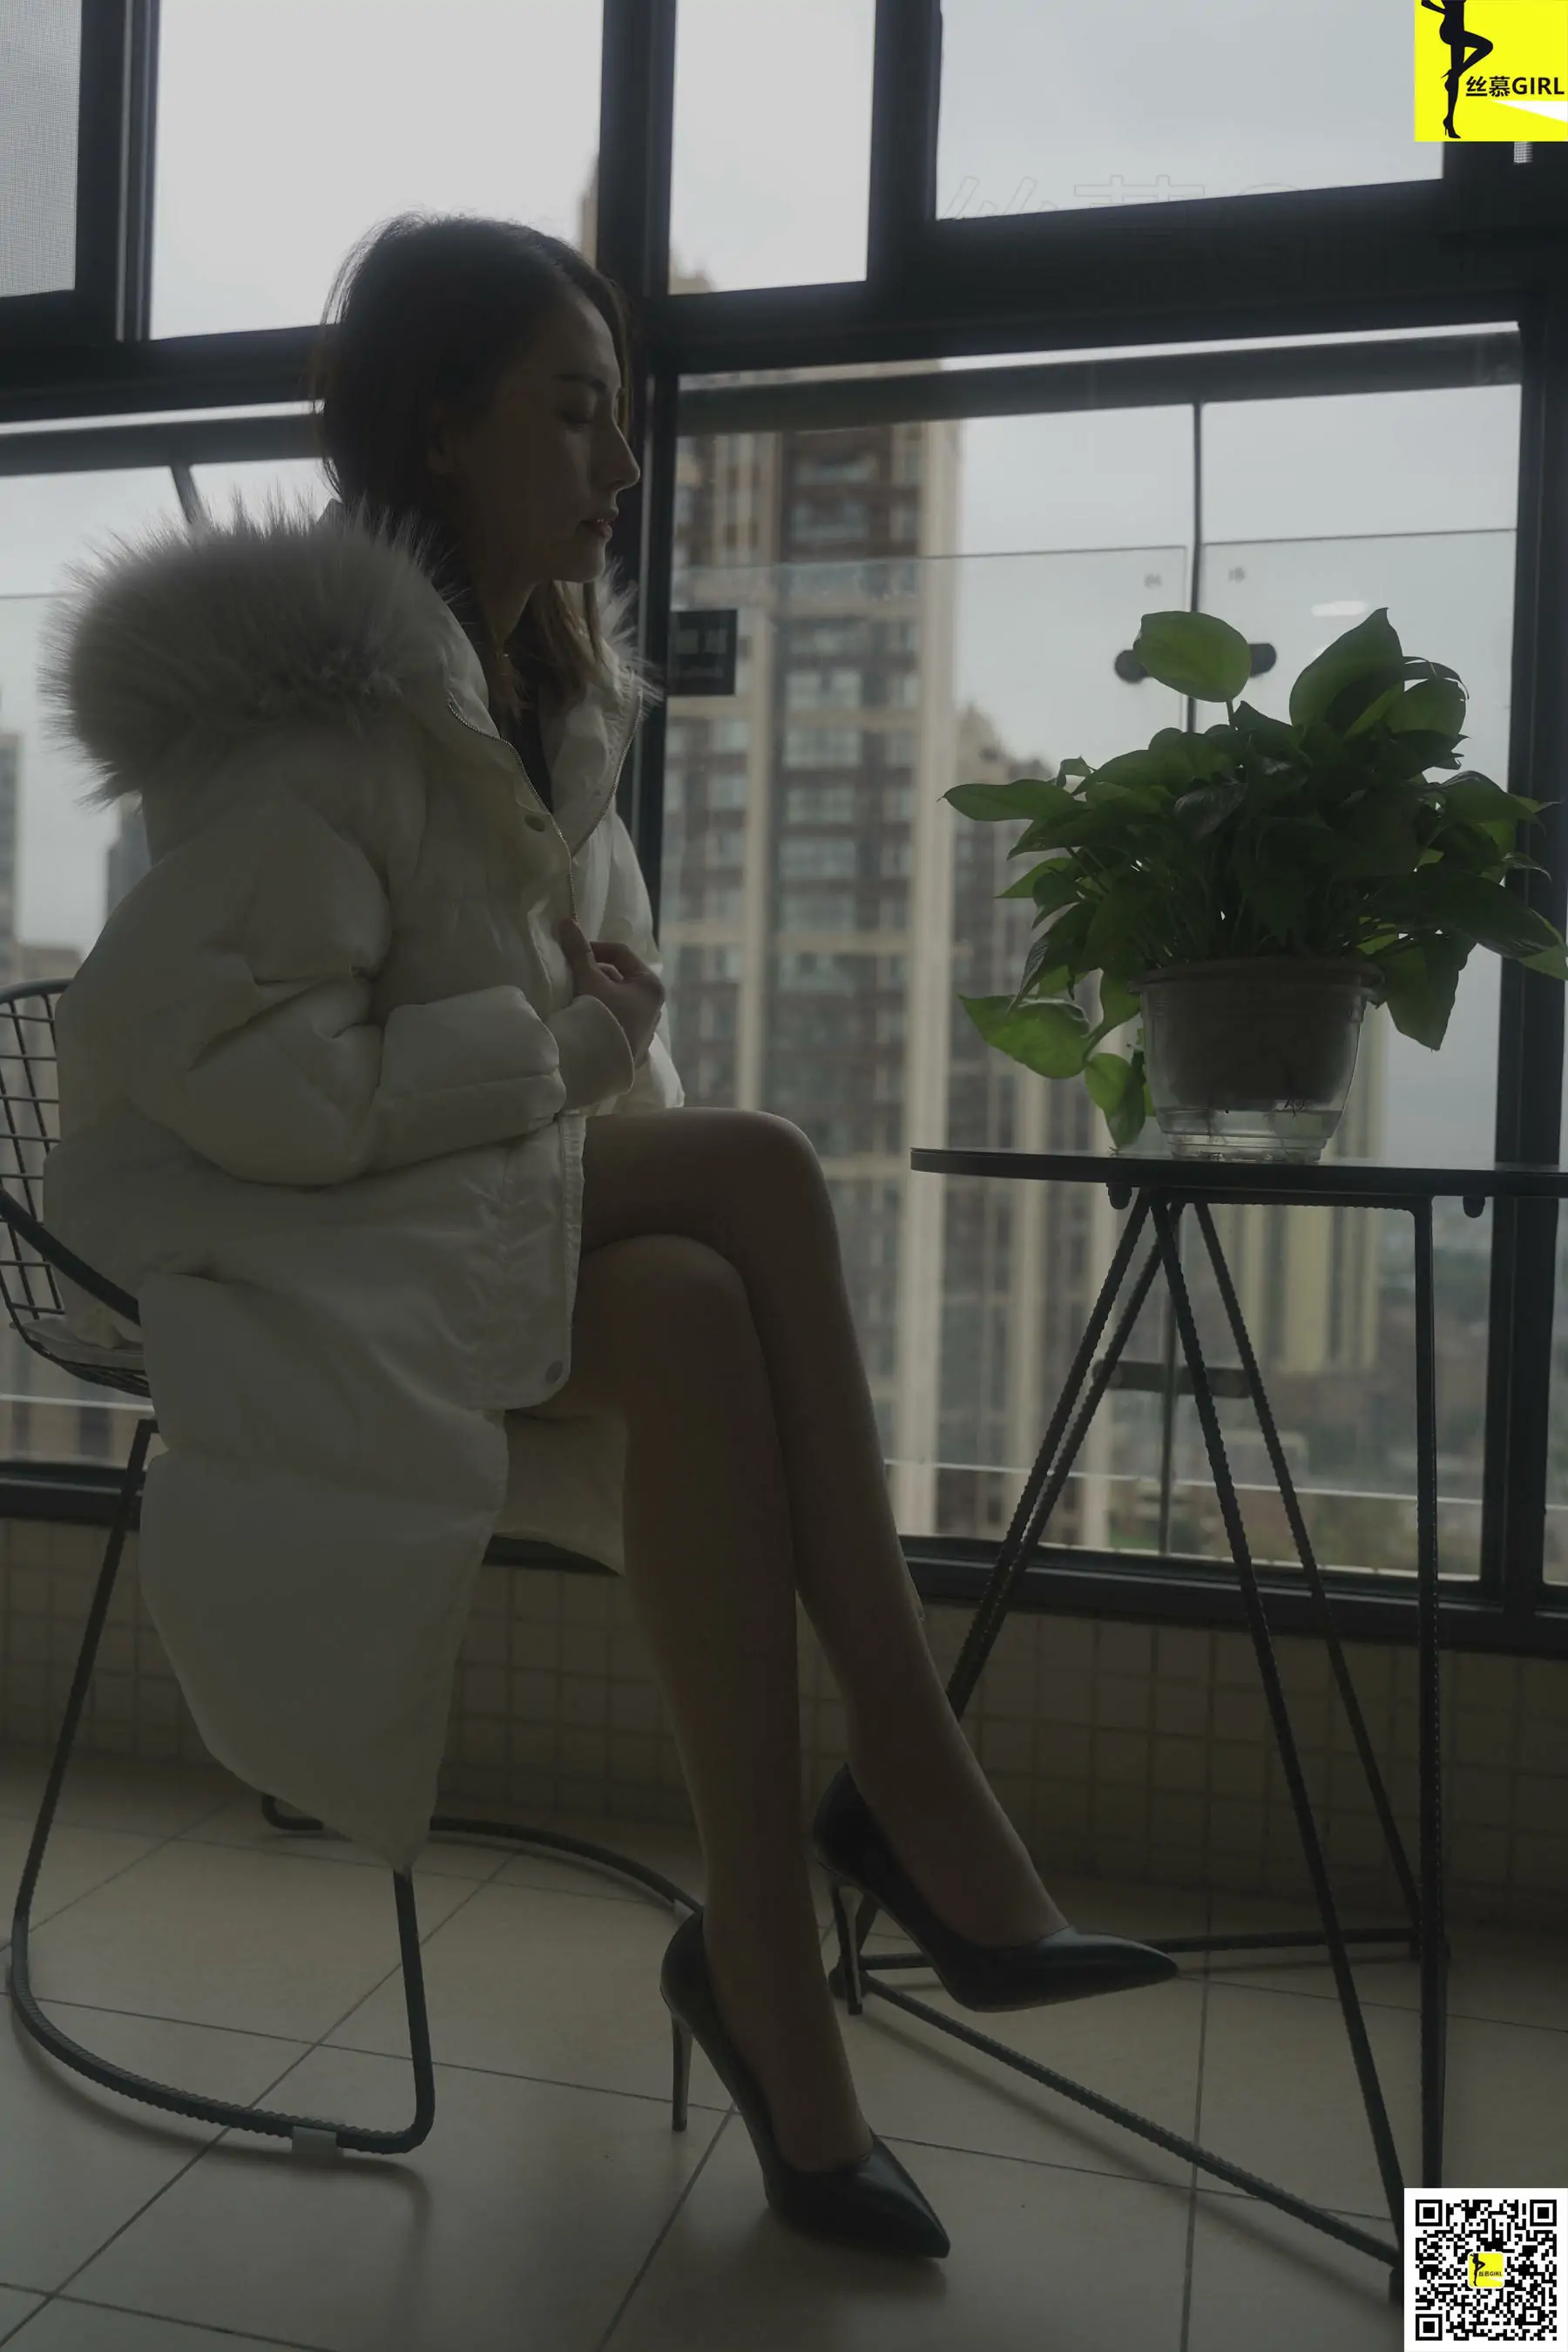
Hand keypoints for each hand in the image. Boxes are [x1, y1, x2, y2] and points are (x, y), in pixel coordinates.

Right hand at [557, 916, 665, 1066]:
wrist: (598, 1069)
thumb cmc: (600, 1019)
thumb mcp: (588, 981)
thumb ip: (579, 952)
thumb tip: (567, 921)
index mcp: (651, 985)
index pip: (620, 953)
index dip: (593, 947)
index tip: (570, 951)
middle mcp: (655, 1005)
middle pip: (619, 976)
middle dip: (594, 972)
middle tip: (570, 975)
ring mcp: (645, 1028)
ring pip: (617, 998)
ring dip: (596, 993)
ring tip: (574, 997)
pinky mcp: (633, 1046)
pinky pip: (615, 1019)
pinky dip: (601, 1013)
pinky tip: (584, 1018)